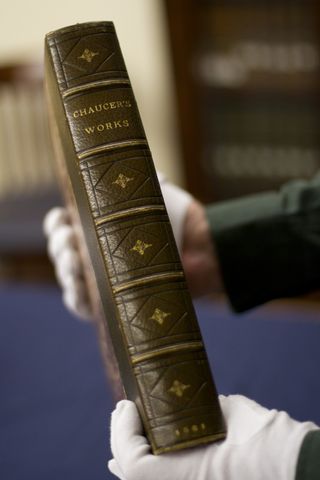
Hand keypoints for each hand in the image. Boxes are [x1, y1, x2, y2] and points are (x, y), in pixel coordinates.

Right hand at [43, 173, 222, 319]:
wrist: (200, 253)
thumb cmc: (175, 221)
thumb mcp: (157, 193)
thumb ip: (143, 178)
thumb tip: (143, 165)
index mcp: (92, 225)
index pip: (61, 223)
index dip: (57, 223)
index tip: (63, 219)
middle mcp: (90, 250)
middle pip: (59, 249)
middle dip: (59, 244)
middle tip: (69, 240)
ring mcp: (97, 276)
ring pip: (67, 276)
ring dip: (65, 269)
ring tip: (75, 262)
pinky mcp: (107, 301)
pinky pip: (80, 303)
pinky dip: (75, 297)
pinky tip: (79, 288)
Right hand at [108, 396, 316, 479]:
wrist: (270, 453)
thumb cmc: (257, 436)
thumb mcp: (224, 417)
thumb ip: (208, 410)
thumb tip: (197, 398)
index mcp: (190, 468)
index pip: (149, 465)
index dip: (132, 445)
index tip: (128, 417)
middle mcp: (176, 478)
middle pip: (132, 464)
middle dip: (121, 438)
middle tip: (120, 411)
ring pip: (126, 462)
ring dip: (119, 431)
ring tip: (123, 407)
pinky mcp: (160, 479)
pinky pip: (130, 458)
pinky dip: (122, 433)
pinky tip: (127, 410)